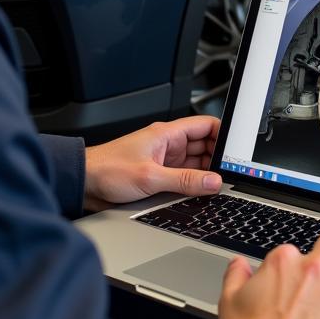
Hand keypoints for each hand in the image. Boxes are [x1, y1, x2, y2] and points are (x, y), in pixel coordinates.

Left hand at [83, 116, 221, 211]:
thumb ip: (184, 181)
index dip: (223, 135)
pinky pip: (184, 177)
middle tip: (230, 173)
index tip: (236, 150)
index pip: (205, 126)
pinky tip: (200, 192)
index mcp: (167, 134)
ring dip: (206, 173)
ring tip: (218, 185)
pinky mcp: (159, 176)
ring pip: (195, 164)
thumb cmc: (107, 169)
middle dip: (218, 158)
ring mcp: (164, 161)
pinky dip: (194, 184)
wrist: (83, 183)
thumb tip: (212, 181)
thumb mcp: (150, 177)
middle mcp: (168, 145)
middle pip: (204, 146)